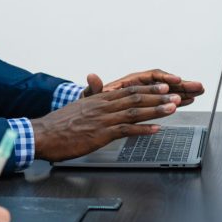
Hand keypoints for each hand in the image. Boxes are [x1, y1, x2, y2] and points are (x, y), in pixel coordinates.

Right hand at [32, 84, 180, 160]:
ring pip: (134, 112)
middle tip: (177, 94)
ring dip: (156, 110)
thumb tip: (99, 91)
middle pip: (136, 98)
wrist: (44, 134)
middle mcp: (104, 106)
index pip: (129, 91)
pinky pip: (125, 130)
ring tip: (173, 107)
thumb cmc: (59, 124)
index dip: (148, 89)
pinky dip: (142, 129)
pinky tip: (155, 129)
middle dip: (158, 96)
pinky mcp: (101, 134)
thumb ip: (93, 98)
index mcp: (100, 99)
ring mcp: (103, 120)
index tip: (164, 86)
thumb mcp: (79, 107)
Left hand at [101, 69, 204, 106]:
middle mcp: (141, 87)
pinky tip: (189, 101)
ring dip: (184, 91)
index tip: (176, 79)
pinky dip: (177, 100)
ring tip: (199, 91)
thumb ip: (95, 88)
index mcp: (130, 82)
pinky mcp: (148, 105)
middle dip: (182, 84)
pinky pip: (166, 100)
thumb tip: (91, 77)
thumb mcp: (92, 97)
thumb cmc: (93, 103)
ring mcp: (146, 95)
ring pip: (168, 91)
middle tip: (197, 86)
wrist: (92, 115)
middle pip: (164, 82)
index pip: (151, 76)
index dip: (165, 78)